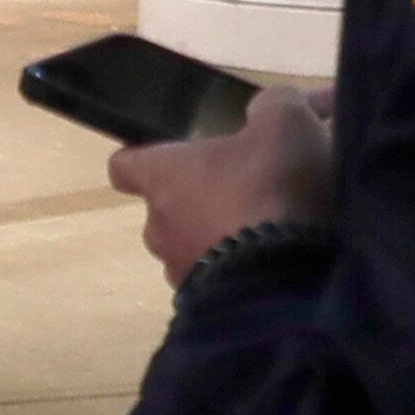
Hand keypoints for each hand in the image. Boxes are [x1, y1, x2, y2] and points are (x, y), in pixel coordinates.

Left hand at [110, 84, 337, 278]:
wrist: (288, 277)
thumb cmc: (273, 185)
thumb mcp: (285, 123)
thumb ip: (272, 107)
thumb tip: (269, 109)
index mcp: (162, 176)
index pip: (126, 165)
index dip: (145, 160)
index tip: (171, 157)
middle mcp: (158, 226)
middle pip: (169, 207)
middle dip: (205, 198)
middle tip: (252, 187)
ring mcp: (180, 272)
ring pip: (197, 245)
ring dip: (227, 236)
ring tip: (277, 227)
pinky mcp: (208, 307)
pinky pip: (222, 278)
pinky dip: (244, 268)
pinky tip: (282, 259)